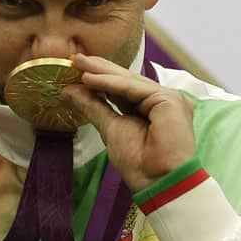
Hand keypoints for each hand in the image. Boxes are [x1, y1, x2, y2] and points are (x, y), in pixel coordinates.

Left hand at [62, 54, 195, 191]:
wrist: (158, 182)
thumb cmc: (140, 164)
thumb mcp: (110, 129)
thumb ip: (93, 107)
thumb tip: (70, 91)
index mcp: (152, 110)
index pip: (123, 90)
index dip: (100, 80)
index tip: (75, 71)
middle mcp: (162, 102)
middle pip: (127, 81)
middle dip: (99, 69)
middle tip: (75, 58)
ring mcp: (168, 99)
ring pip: (130, 82)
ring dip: (102, 73)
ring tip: (78, 64)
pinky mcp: (169, 100)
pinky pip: (134, 89)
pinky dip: (110, 83)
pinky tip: (89, 78)